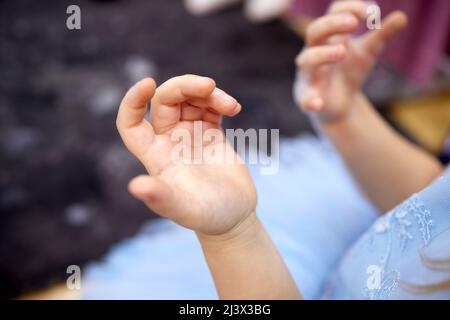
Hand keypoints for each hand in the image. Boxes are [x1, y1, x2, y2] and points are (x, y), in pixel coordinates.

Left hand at [116, 75, 256, 235]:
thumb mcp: (185, 208)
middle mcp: (169, 141)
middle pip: (165, 101)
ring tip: (230, 105)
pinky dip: (220, 101)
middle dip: (183, 87)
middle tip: (209, 86)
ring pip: (189, 99)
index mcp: (156, 156)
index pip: (131, 123)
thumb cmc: (207, 217)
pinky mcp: (210, 132)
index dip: (133, 101)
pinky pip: (210, 106)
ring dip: (207, 93)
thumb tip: (135, 186)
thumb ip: (162, 198)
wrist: (234, 216)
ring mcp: (190, 135)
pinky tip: (234, 108)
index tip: (148, 83)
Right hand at [294, 0, 406, 122]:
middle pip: (314, 31)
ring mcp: (309, 75)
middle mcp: (313, 52)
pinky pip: (304, 98)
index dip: (349, 8)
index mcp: (328, 37)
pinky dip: (309, 100)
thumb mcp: (367, 52)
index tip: (371, 12)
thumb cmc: (349, 72)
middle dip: (332, 24)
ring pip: (307, 60)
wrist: (340, 104)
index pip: (333, 13)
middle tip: (354, 23)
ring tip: (342, 51)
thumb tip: (402, 17)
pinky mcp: (307, 97)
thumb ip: (382, 35)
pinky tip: (318, 102)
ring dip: (322, 54)